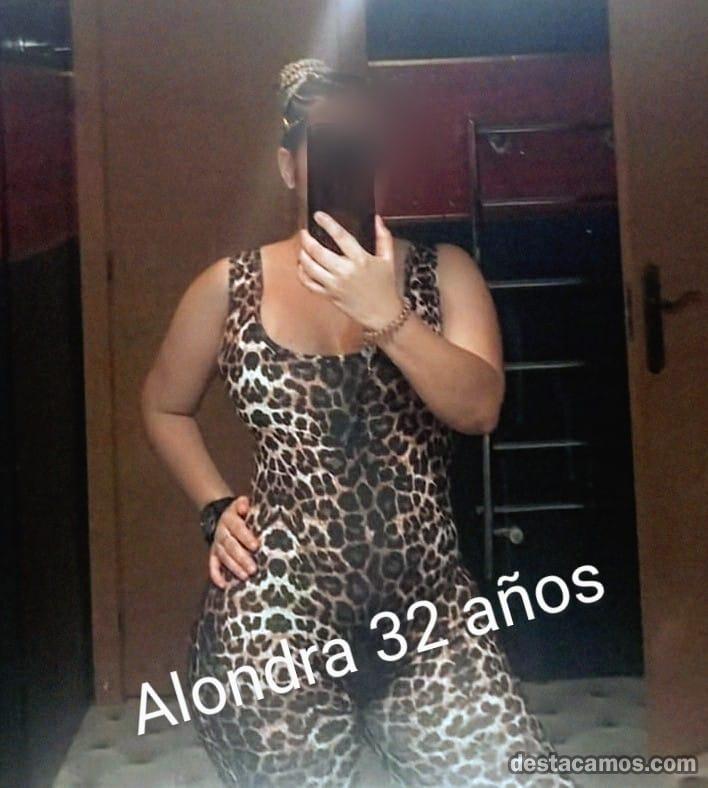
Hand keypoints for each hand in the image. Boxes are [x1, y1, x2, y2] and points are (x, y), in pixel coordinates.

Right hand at [208, 495, 259, 587]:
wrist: (225, 516)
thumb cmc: (242, 513)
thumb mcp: (242, 504)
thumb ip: (244, 504)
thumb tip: (245, 505)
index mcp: (230, 518)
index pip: (237, 528)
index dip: (246, 537)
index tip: (256, 546)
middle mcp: (222, 532)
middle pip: (230, 545)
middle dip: (242, 557)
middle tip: (253, 568)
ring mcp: (217, 544)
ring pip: (224, 557)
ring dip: (234, 567)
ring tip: (246, 576)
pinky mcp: (213, 554)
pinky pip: (213, 565)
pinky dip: (216, 576)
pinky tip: (224, 585)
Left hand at [298, 213, 402, 330]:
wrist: (382, 314)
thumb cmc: (386, 286)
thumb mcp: (388, 259)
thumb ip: (383, 237)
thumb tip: (377, 219)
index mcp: (360, 259)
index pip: (341, 236)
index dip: (327, 223)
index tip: (318, 216)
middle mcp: (345, 271)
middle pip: (318, 252)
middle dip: (307, 240)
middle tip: (304, 233)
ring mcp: (335, 285)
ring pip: (310, 268)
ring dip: (302, 255)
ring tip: (302, 248)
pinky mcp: (329, 296)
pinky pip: (310, 284)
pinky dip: (302, 274)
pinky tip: (302, 267)